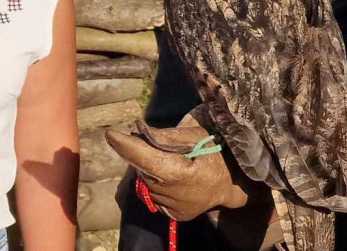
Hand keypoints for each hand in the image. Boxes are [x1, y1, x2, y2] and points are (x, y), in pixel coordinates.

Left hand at [106, 123, 263, 220]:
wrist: (235, 183)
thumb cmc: (218, 152)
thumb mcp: (197, 135)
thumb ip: (167, 136)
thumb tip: (138, 130)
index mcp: (180, 174)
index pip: (145, 159)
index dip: (126, 146)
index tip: (111, 134)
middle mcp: (173, 197)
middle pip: (144, 171)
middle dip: (141, 154)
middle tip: (150, 141)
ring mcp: (173, 209)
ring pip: (147, 183)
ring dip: (150, 169)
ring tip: (169, 159)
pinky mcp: (174, 216)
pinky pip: (155, 194)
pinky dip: (157, 182)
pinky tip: (172, 175)